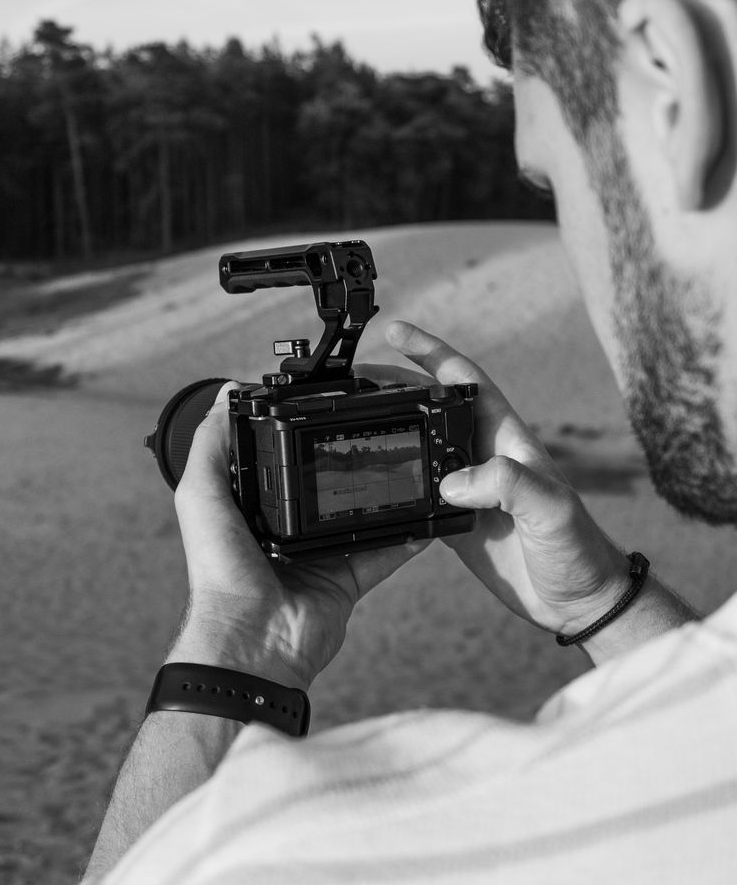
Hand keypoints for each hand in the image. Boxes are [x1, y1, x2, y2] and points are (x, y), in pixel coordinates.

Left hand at [172, 384, 423, 689]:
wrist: (251, 640)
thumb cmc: (219, 572)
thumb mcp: (201, 496)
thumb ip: (211, 445)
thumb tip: (225, 394)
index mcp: (251, 507)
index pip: (279, 460)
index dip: (297, 435)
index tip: (322, 408)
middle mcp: (287, 528)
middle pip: (325, 486)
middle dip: (347, 463)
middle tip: (374, 431)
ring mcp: (321, 555)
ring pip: (359, 515)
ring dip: (382, 495)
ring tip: (404, 462)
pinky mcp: (348, 579)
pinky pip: (384, 553)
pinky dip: (405, 537)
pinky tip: (424, 512)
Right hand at [384, 321, 630, 639]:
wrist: (580, 601)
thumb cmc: (579, 547)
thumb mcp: (551, 508)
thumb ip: (508, 483)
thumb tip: (452, 480)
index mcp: (507, 438)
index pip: (464, 381)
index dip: (432, 353)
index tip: (398, 332)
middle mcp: (484, 455)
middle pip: (432, 407)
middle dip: (396, 385)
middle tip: (357, 377)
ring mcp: (470, 487)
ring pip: (420, 446)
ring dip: (391, 429)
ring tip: (354, 416)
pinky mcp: (457, 520)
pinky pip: (418, 493)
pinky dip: (394, 481)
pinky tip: (372, 477)